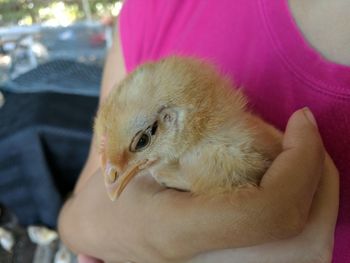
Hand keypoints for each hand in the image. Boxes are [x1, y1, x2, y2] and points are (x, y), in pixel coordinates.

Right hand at [59, 108, 334, 262]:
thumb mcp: (134, 157)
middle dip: (317, 174)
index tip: (300, 120)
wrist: (105, 237)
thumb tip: (249, 122)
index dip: (298, 162)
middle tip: (302, 134)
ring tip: (298, 156)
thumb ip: (188, 137)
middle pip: (304, 237)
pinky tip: (287, 182)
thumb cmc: (112, 196)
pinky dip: (306, 212)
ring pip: (308, 249)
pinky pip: (295, 252)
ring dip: (316, 193)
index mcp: (179, 232)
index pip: (267, 211)